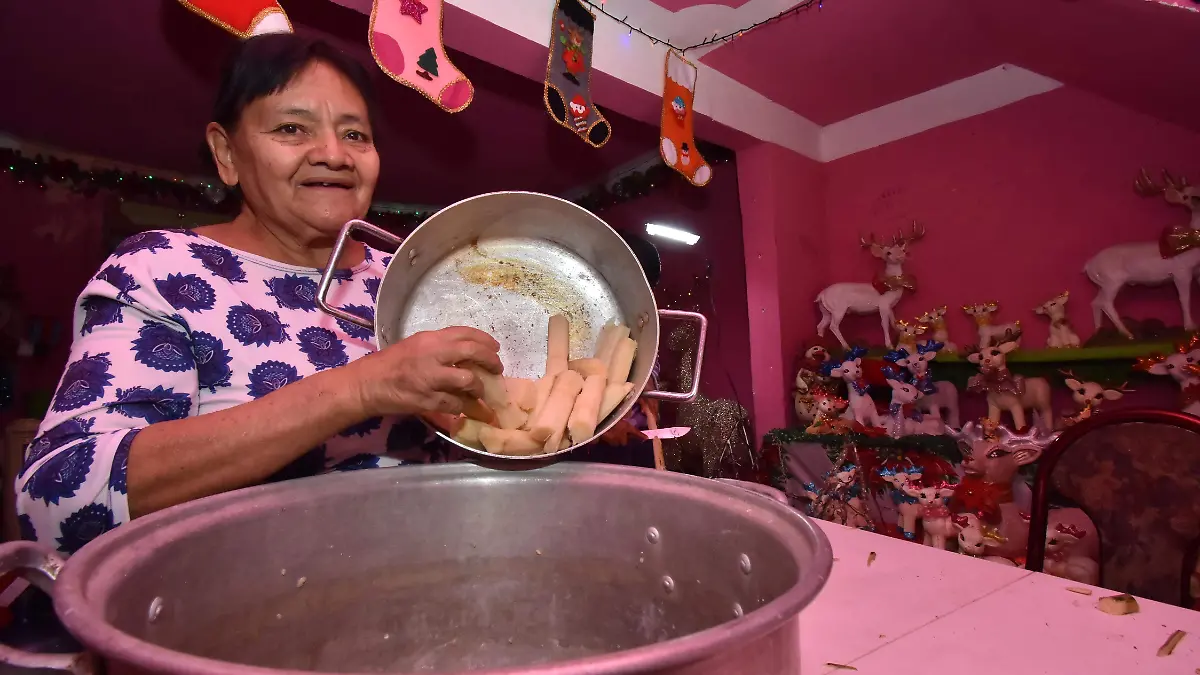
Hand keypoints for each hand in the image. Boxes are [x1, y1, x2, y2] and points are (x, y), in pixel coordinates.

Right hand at [347, 327, 501, 416]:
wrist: (368, 384)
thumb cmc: (391, 363)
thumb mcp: (416, 345)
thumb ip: (440, 346)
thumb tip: (467, 353)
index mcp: (430, 339)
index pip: (465, 333)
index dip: (485, 340)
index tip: (495, 347)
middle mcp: (432, 355)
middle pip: (472, 352)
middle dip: (490, 360)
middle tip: (496, 368)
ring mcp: (430, 378)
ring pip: (468, 381)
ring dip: (479, 387)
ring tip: (481, 391)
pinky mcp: (428, 400)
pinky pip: (456, 404)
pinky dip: (465, 406)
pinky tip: (468, 406)